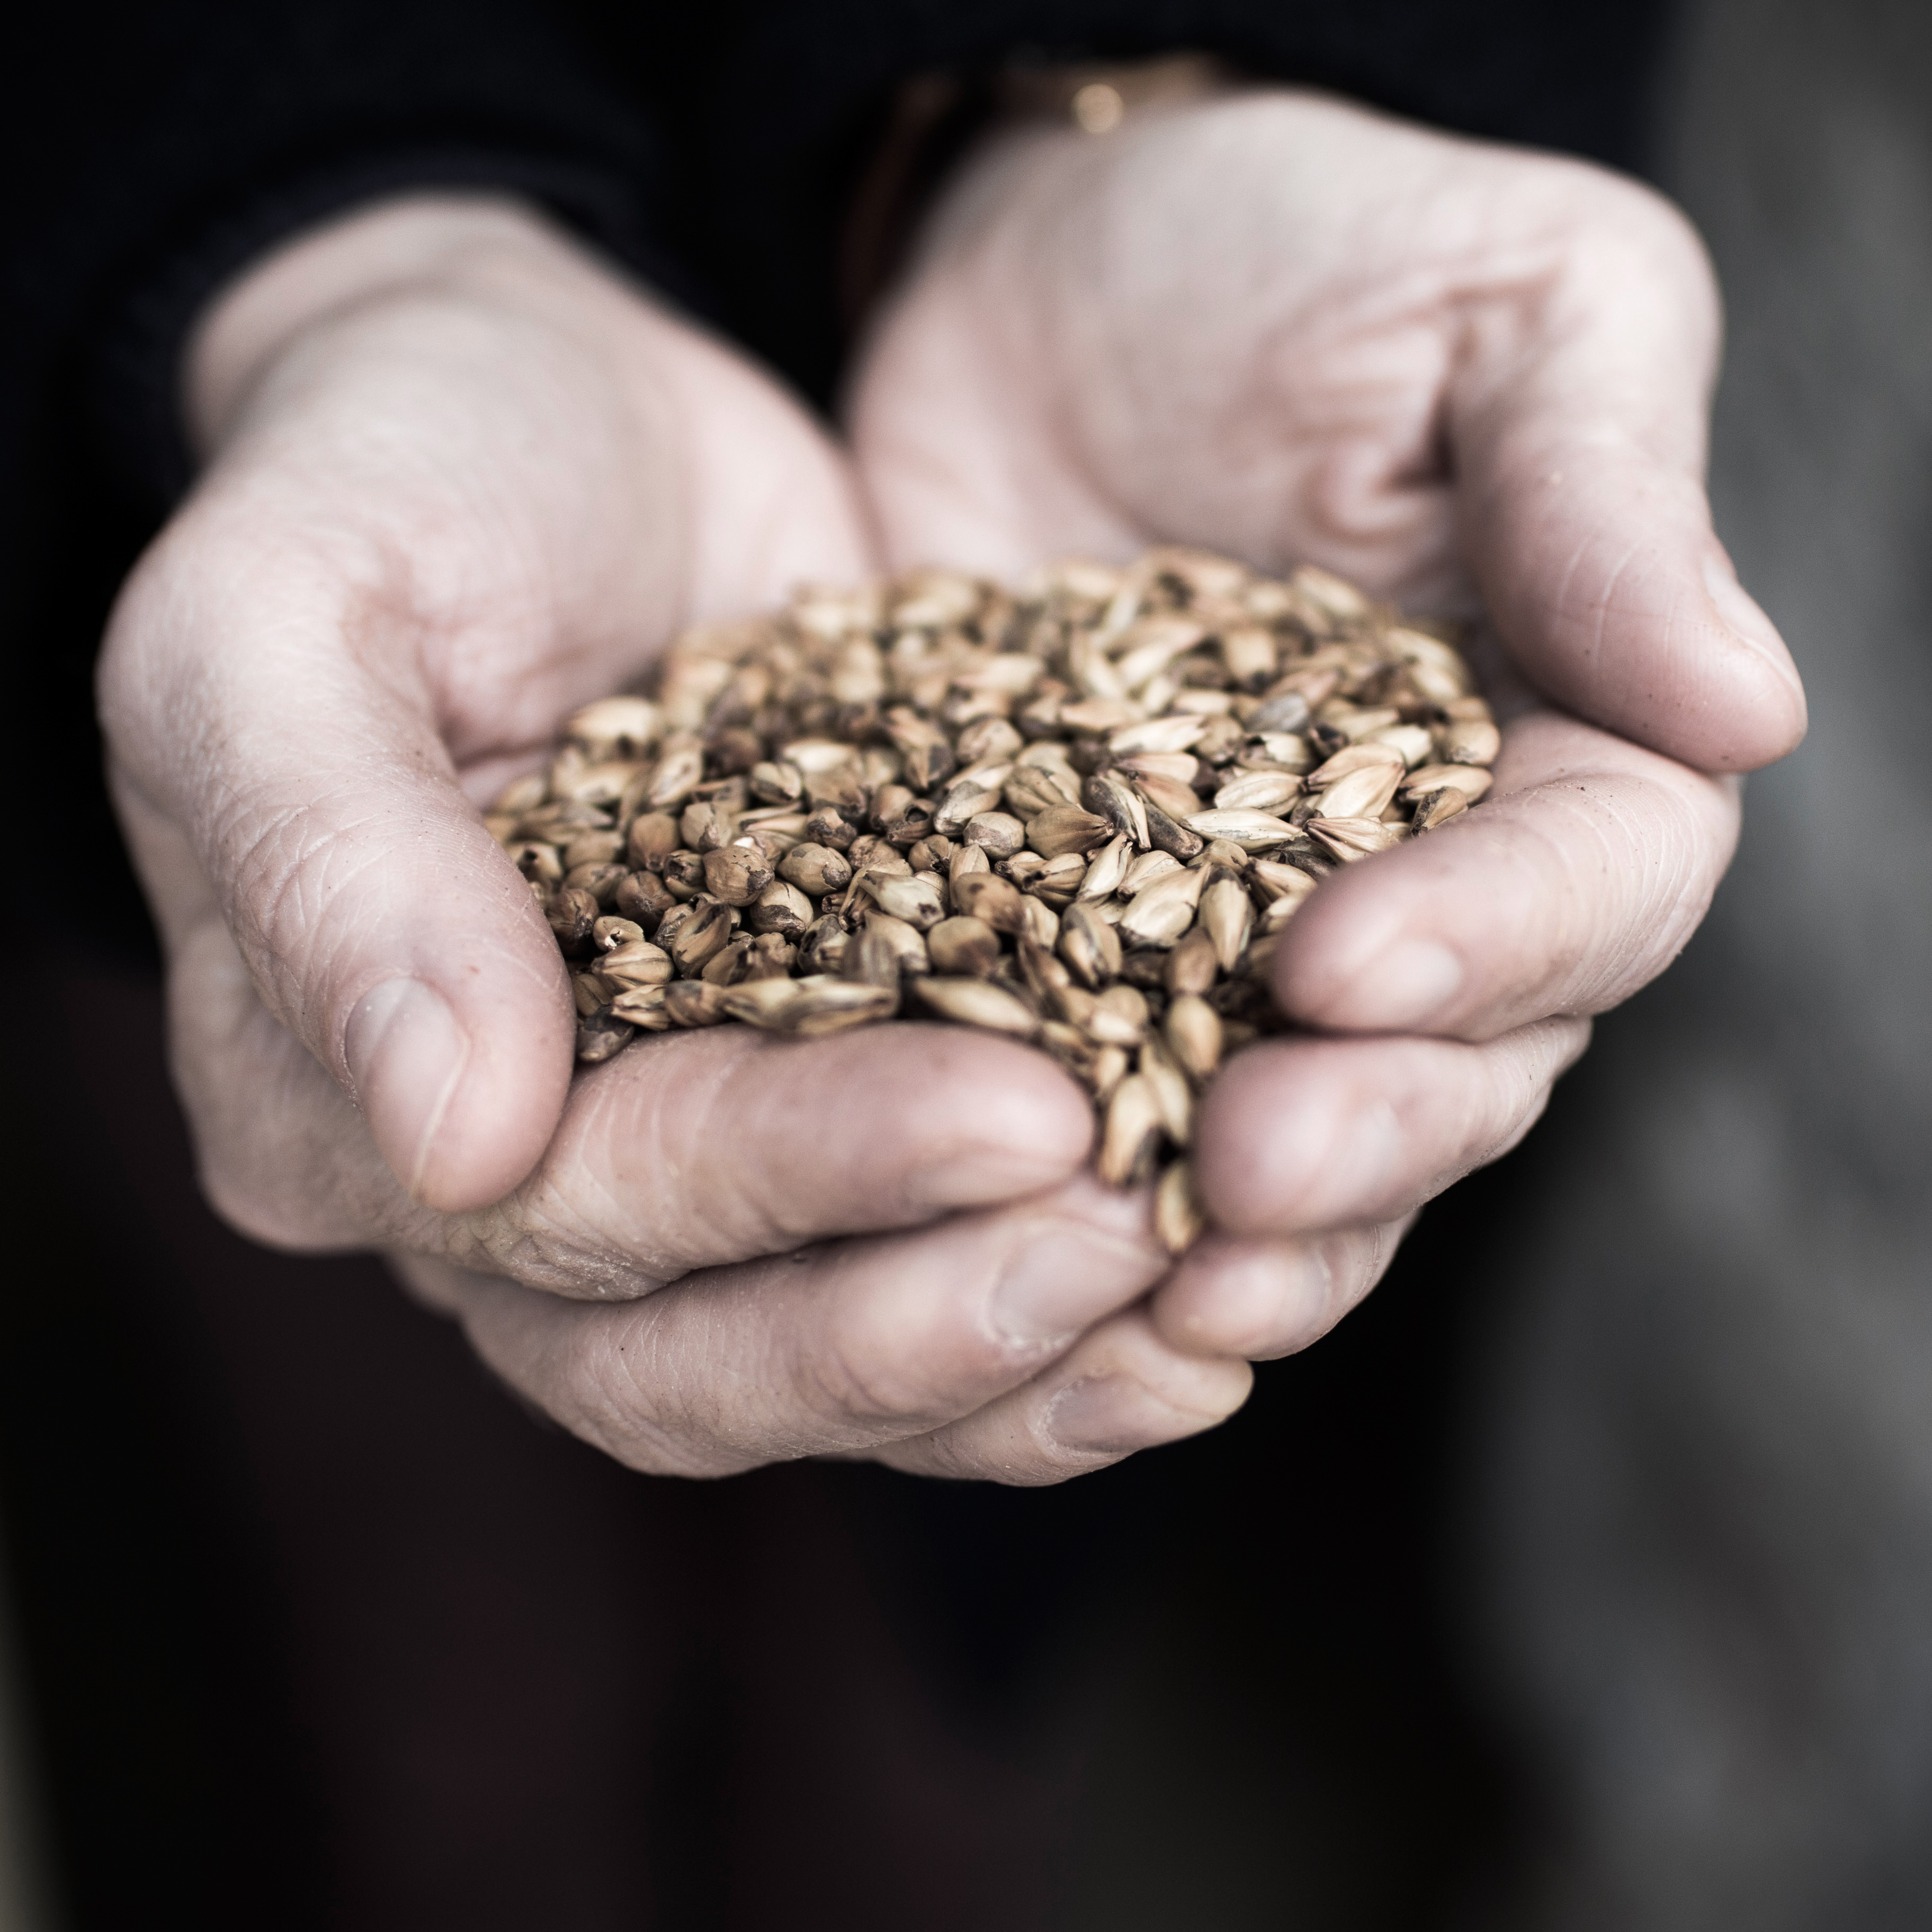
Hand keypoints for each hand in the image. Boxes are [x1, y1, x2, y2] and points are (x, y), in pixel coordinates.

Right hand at [103, 196, 1247, 1478]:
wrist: (544, 417)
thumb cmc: (384, 483)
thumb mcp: (278, 621)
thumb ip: (330, 862)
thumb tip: (449, 1139)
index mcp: (338, 1096)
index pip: (574, 1209)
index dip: (793, 1180)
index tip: (1017, 1112)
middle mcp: (505, 1184)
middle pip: (705, 1354)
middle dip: (926, 1316)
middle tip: (1131, 1232)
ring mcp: (672, 1160)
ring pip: (833, 1360)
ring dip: (1026, 1359)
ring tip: (1217, 1298)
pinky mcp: (821, 1101)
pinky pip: (930, 1265)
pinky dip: (1070, 1308)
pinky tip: (1218, 1292)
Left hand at [849, 90, 1794, 1359]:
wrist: (1046, 272)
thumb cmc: (1295, 252)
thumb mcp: (1500, 305)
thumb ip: (1608, 496)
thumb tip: (1750, 708)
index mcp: (1556, 733)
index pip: (1587, 881)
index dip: (1492, 942)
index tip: (1346, 964)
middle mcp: (1419, 871)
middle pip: (1456, 1058)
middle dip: (1363, 1130)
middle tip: (1242, 1174)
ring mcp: (1236, 930)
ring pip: (1295, 1126)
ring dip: (1237, 1226)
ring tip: (1153, 1285)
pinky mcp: (1063, 942)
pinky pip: (1097, 1092)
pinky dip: (1072, 1184)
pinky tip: (1011, 1251)